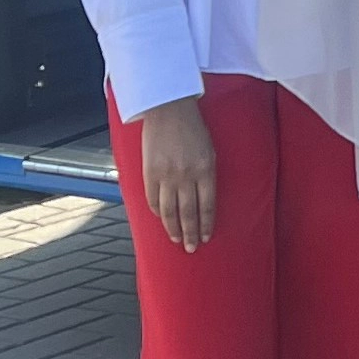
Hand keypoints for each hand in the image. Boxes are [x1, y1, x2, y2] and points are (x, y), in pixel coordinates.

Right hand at [139, 97, 216, 252]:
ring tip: (175, 240)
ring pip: (169, 211)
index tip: (205, 237)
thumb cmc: (193, 130)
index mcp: (206, 170)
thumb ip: (206, 176)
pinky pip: (152, 199)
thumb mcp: (209, 152)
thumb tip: (202, 201)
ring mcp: (166, 175)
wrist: (168, 110)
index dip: (206, 225)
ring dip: (172, 228)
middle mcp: (186, 176)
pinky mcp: (149, 173)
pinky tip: (161, 219)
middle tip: (191, 248)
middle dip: (190, 234)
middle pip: (188, 213)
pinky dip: (157, 212)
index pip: (207, 206)